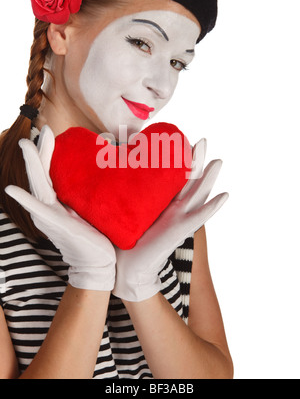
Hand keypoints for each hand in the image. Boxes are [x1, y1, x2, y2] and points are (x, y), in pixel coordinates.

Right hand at [5, 125, 115, 291]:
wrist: (99, 262)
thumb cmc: (98, 233)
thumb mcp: (92, 206)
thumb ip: (92, 189)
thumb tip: (109, 167)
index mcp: (59, 199)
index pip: (51, 171)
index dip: (48, 151)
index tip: (51, 131)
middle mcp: (51, 206)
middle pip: (43, 173)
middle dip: (41, 151)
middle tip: (43, 130)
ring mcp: (51, 216)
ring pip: (39, 185)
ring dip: (32, 165)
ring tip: (26, 145)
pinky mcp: (57, 226)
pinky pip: (38, 211)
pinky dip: (25, 200)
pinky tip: (12, 189)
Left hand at [113, 138, 227, 301]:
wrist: (122, 269)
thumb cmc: (119, 241)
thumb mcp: (118, 211)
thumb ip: (114, 194)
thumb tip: (95, 171)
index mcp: (159, 204)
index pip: (172, 177)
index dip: (176, 159)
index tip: (177, 139)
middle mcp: (172, 210)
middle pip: (189, 181)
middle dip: (196, 161)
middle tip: (201, 140)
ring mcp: (178, 219)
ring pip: (198, 194)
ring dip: (208, 177)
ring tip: (218, 160)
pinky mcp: (178, 231)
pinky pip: (199, 217)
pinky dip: (212, 207)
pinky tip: (224, 195)